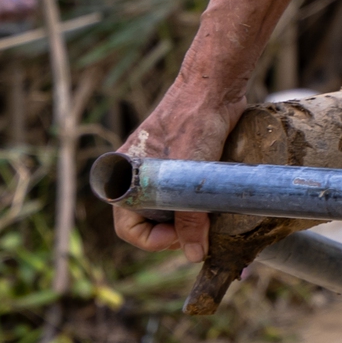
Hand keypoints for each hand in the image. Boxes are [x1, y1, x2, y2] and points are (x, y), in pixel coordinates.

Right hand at [109, 85, 246, 262]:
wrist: (214, 88)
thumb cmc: (195, 121)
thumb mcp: (190, 173)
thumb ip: (190, 216)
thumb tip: (194, 254)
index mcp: (127, 174)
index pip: (127, 225)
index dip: (151, 239)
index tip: (180, 237)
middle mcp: (140, 176)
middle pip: (148, 222)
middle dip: (172, 233)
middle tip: (199, 233)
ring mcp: (159, 171)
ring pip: (167, 211)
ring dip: (186, 222)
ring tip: (208, 221)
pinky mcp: (180, 168)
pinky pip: (181, 197)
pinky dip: (195, 207)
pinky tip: (213, 206)